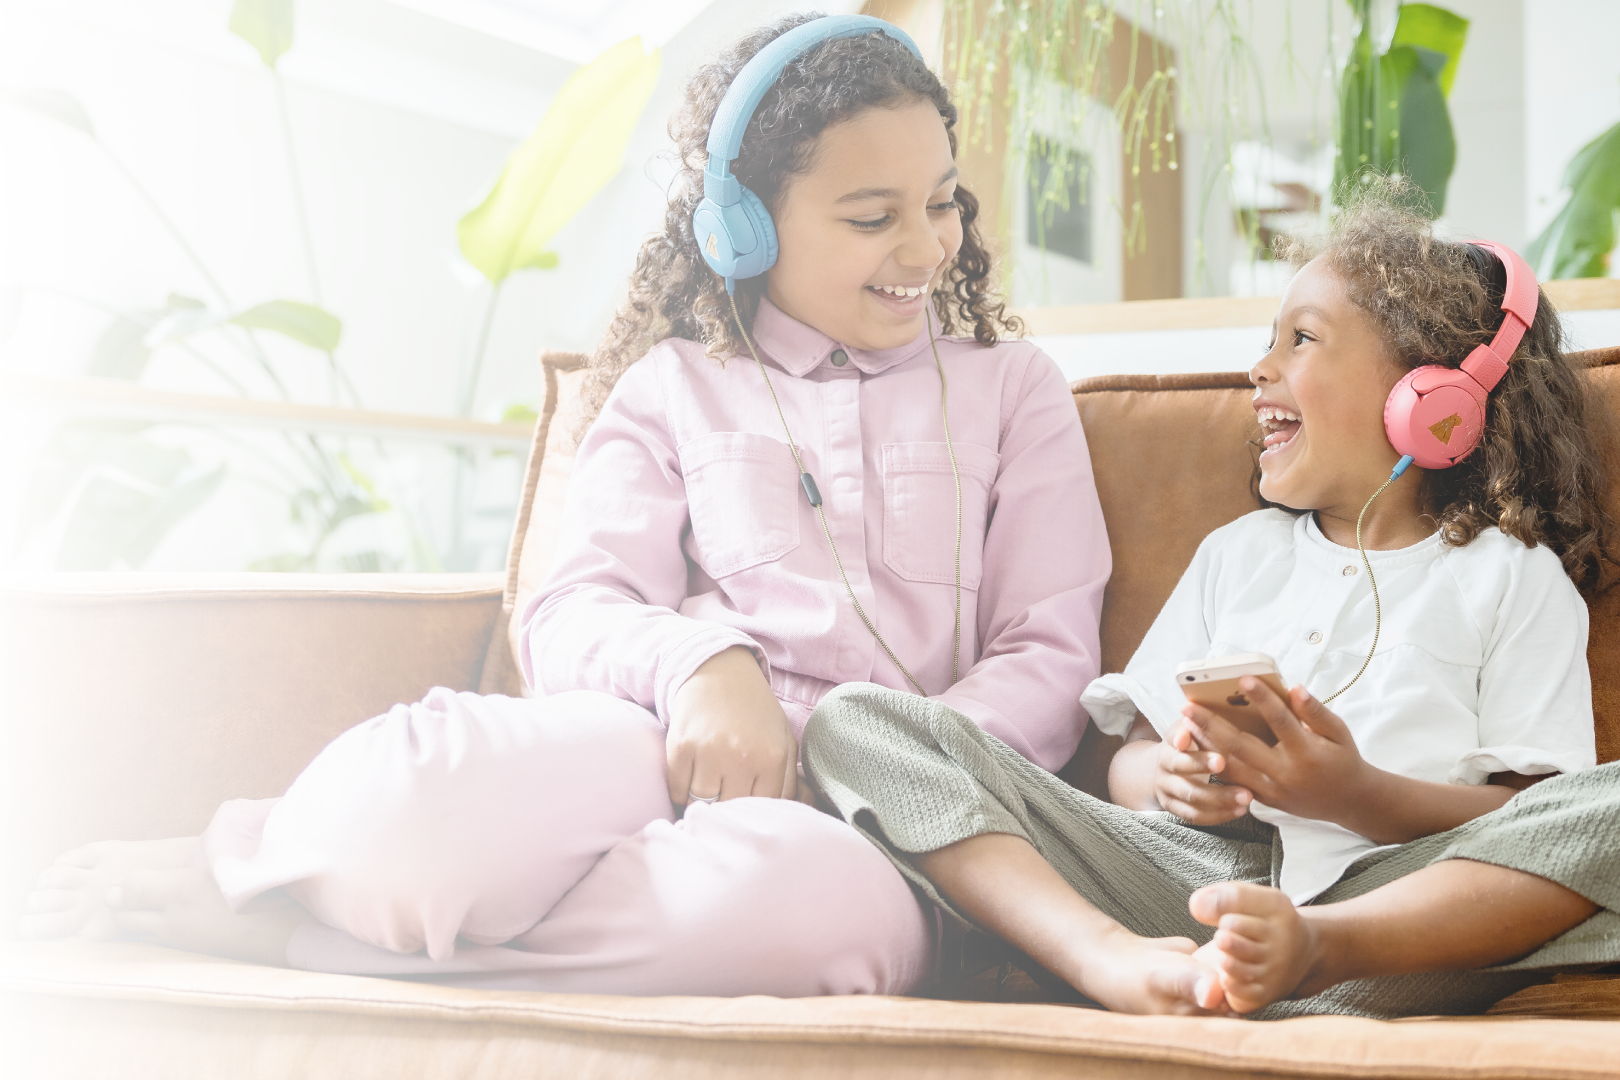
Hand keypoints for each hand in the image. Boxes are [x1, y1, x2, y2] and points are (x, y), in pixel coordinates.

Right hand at [666, 646, 798, 806]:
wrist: (718, 670)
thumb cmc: (754, 709)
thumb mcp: (783, 737)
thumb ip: (789, 779)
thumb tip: (789, 812)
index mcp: (771, 757)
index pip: (761, 809)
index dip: (752, 813)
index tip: (745, 808)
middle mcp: (740, 757)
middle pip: (730, 809)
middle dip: (728, 808)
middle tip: (725, 798)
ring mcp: (708, 752)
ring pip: (702, 804)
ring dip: (703, 801)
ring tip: (709, 787)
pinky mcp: (680, 747)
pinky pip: (677, 791)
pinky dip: (682, 791)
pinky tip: (691, 778)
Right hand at [1151, 719, 1253, 824]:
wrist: (1162, 773)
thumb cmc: (1188, 745)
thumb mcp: (1187, 728)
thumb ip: (1196, 721)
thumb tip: (1202, 706)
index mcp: (1169, 743)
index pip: (1174, 740)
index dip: (1182, 737)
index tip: (1193, 737)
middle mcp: (1164, 767)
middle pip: (1180, 768)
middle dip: (1202, 765)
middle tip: (1225, 763)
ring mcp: (1168, 790)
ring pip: (1191, 796)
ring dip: (1219, 797)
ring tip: (1247, 796)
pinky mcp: (1175, 810)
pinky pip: (1195, 816)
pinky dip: (1218, 815)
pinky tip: (1240, 810)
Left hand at [1182, 678, 1370, 824]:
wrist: (1349, 802)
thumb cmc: (1343, 759)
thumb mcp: (1339, 733)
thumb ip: (1315, 712)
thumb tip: (1294, 687)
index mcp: (1308, 754)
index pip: (1281, 721)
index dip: (1263, 699)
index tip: (1243, 678)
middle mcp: (1286, 774)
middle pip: (1242, 747)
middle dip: (1212, 725)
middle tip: (1188, 706)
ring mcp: (1272, 790)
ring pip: (1231, 766)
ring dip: (1205, 744)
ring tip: (1186, 723)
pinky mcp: (1264, 800)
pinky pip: (1234, 781)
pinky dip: (1214, 762)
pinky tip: (1197, 745)